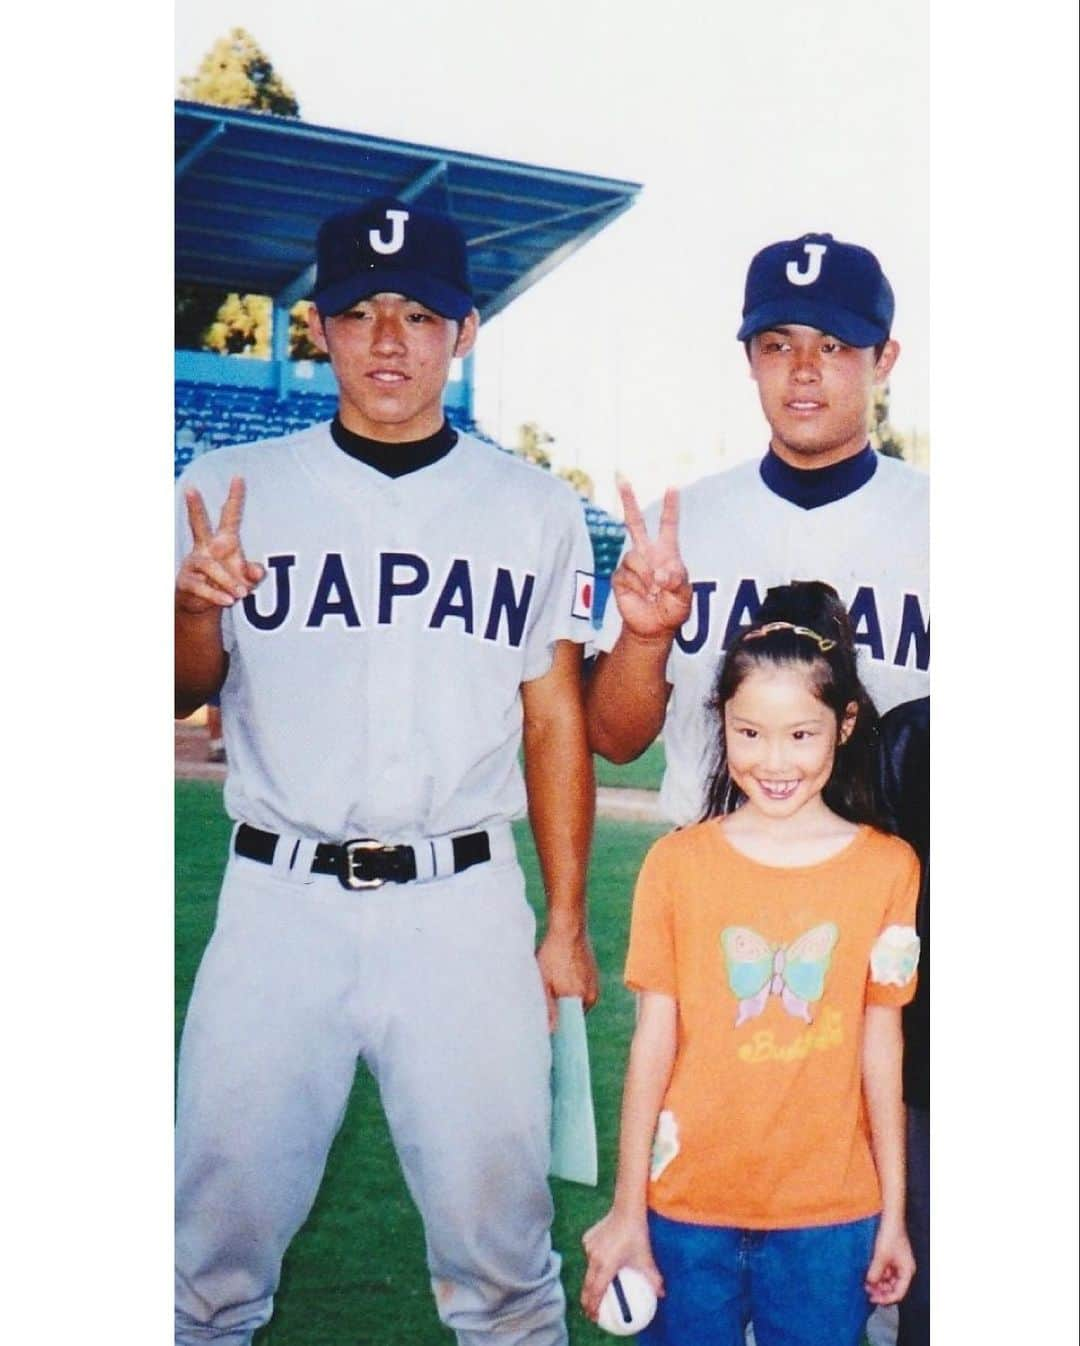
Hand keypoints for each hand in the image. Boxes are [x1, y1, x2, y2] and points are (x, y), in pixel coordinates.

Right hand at [176, 477, 264, 615]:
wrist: (202, 604)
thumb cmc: (227, 584)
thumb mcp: (246, 580)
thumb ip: (254, 574)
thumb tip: (258, 571)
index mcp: (223, 542)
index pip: (230, 517)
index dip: (235, 498)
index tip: (239, 477)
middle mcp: (205, 548)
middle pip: (198, 524)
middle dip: (194, 507)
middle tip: (190, 488)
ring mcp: (193, 563)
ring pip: (210, 566)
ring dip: (229, 581)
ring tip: (243, 594)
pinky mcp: (185, 581)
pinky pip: (202, 586)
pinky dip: (217, 594)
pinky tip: (229, 601)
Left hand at [536, 927, 598, 1030]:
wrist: (569, 929)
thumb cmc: (552, 955)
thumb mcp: (544, 982)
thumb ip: (548, 1008)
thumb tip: (551, 1031)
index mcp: (580, 999)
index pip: (570, 1024)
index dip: (559, 1025)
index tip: (550, 1026)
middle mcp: (591, 995)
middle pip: (573, 1012)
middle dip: (561, 1009)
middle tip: (547, 996)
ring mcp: (594, 984)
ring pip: (577, 999)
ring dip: (566, 996)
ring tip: (554, 981)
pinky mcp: (594, 974)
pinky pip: (582, 988)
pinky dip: (572, 985)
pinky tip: (561, 973)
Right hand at [580, 1206, 662, 1322]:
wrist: (626, 1209)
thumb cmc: (637, 1234)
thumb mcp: (646, 1258)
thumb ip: (653, 1278)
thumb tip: (662, 1295)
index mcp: (606, 1265)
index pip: (596, 1291)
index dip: (593, 1306)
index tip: (593, 1317)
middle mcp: (594, 1257)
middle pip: (587, 1284)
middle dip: (587, 1299)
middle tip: (590, 1310)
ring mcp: (589, 1247)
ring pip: (589, 1268)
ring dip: (592, 1279)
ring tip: (595, 1287)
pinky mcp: (587, 1238)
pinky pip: (590, 1254)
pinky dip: (595, 1260)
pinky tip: (603, 1260)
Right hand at [610, 478, 691, 640]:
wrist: (653, 628)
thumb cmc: (672, 610)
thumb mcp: (683, 596)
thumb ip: (676, 581)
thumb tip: (659, 574)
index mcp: (666, 552)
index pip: (668, 525)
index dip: (670, 507)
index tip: (672, 486)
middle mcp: (647, 554)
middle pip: (635, 523)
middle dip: (628, 501)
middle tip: (621, 479)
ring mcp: (632, 565)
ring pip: (634, 557)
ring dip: (646, 576)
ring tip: (654, 591)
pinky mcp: (619, 578)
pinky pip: (625, 575)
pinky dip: (636, 586)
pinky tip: (642, 595)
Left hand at [864, 1219, 915, 1304]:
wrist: (890, 1217)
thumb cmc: (890, 1234)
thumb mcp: (880, 1256)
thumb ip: (875, 1273)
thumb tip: (870, 1285)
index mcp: (907, 1271)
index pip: (899, 1293)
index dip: (885, 1299)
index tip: (872, 1299)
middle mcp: (904, 1270)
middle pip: (894, 1288)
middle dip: (881, 1291)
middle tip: (867, 1291)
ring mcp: (898, 1264)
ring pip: (888, 1281)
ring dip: (878, 1283)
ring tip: (866, 1283)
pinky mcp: (892, 1258)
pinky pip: (885, 1272)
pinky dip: (877, 1275)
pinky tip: (868, 1274)